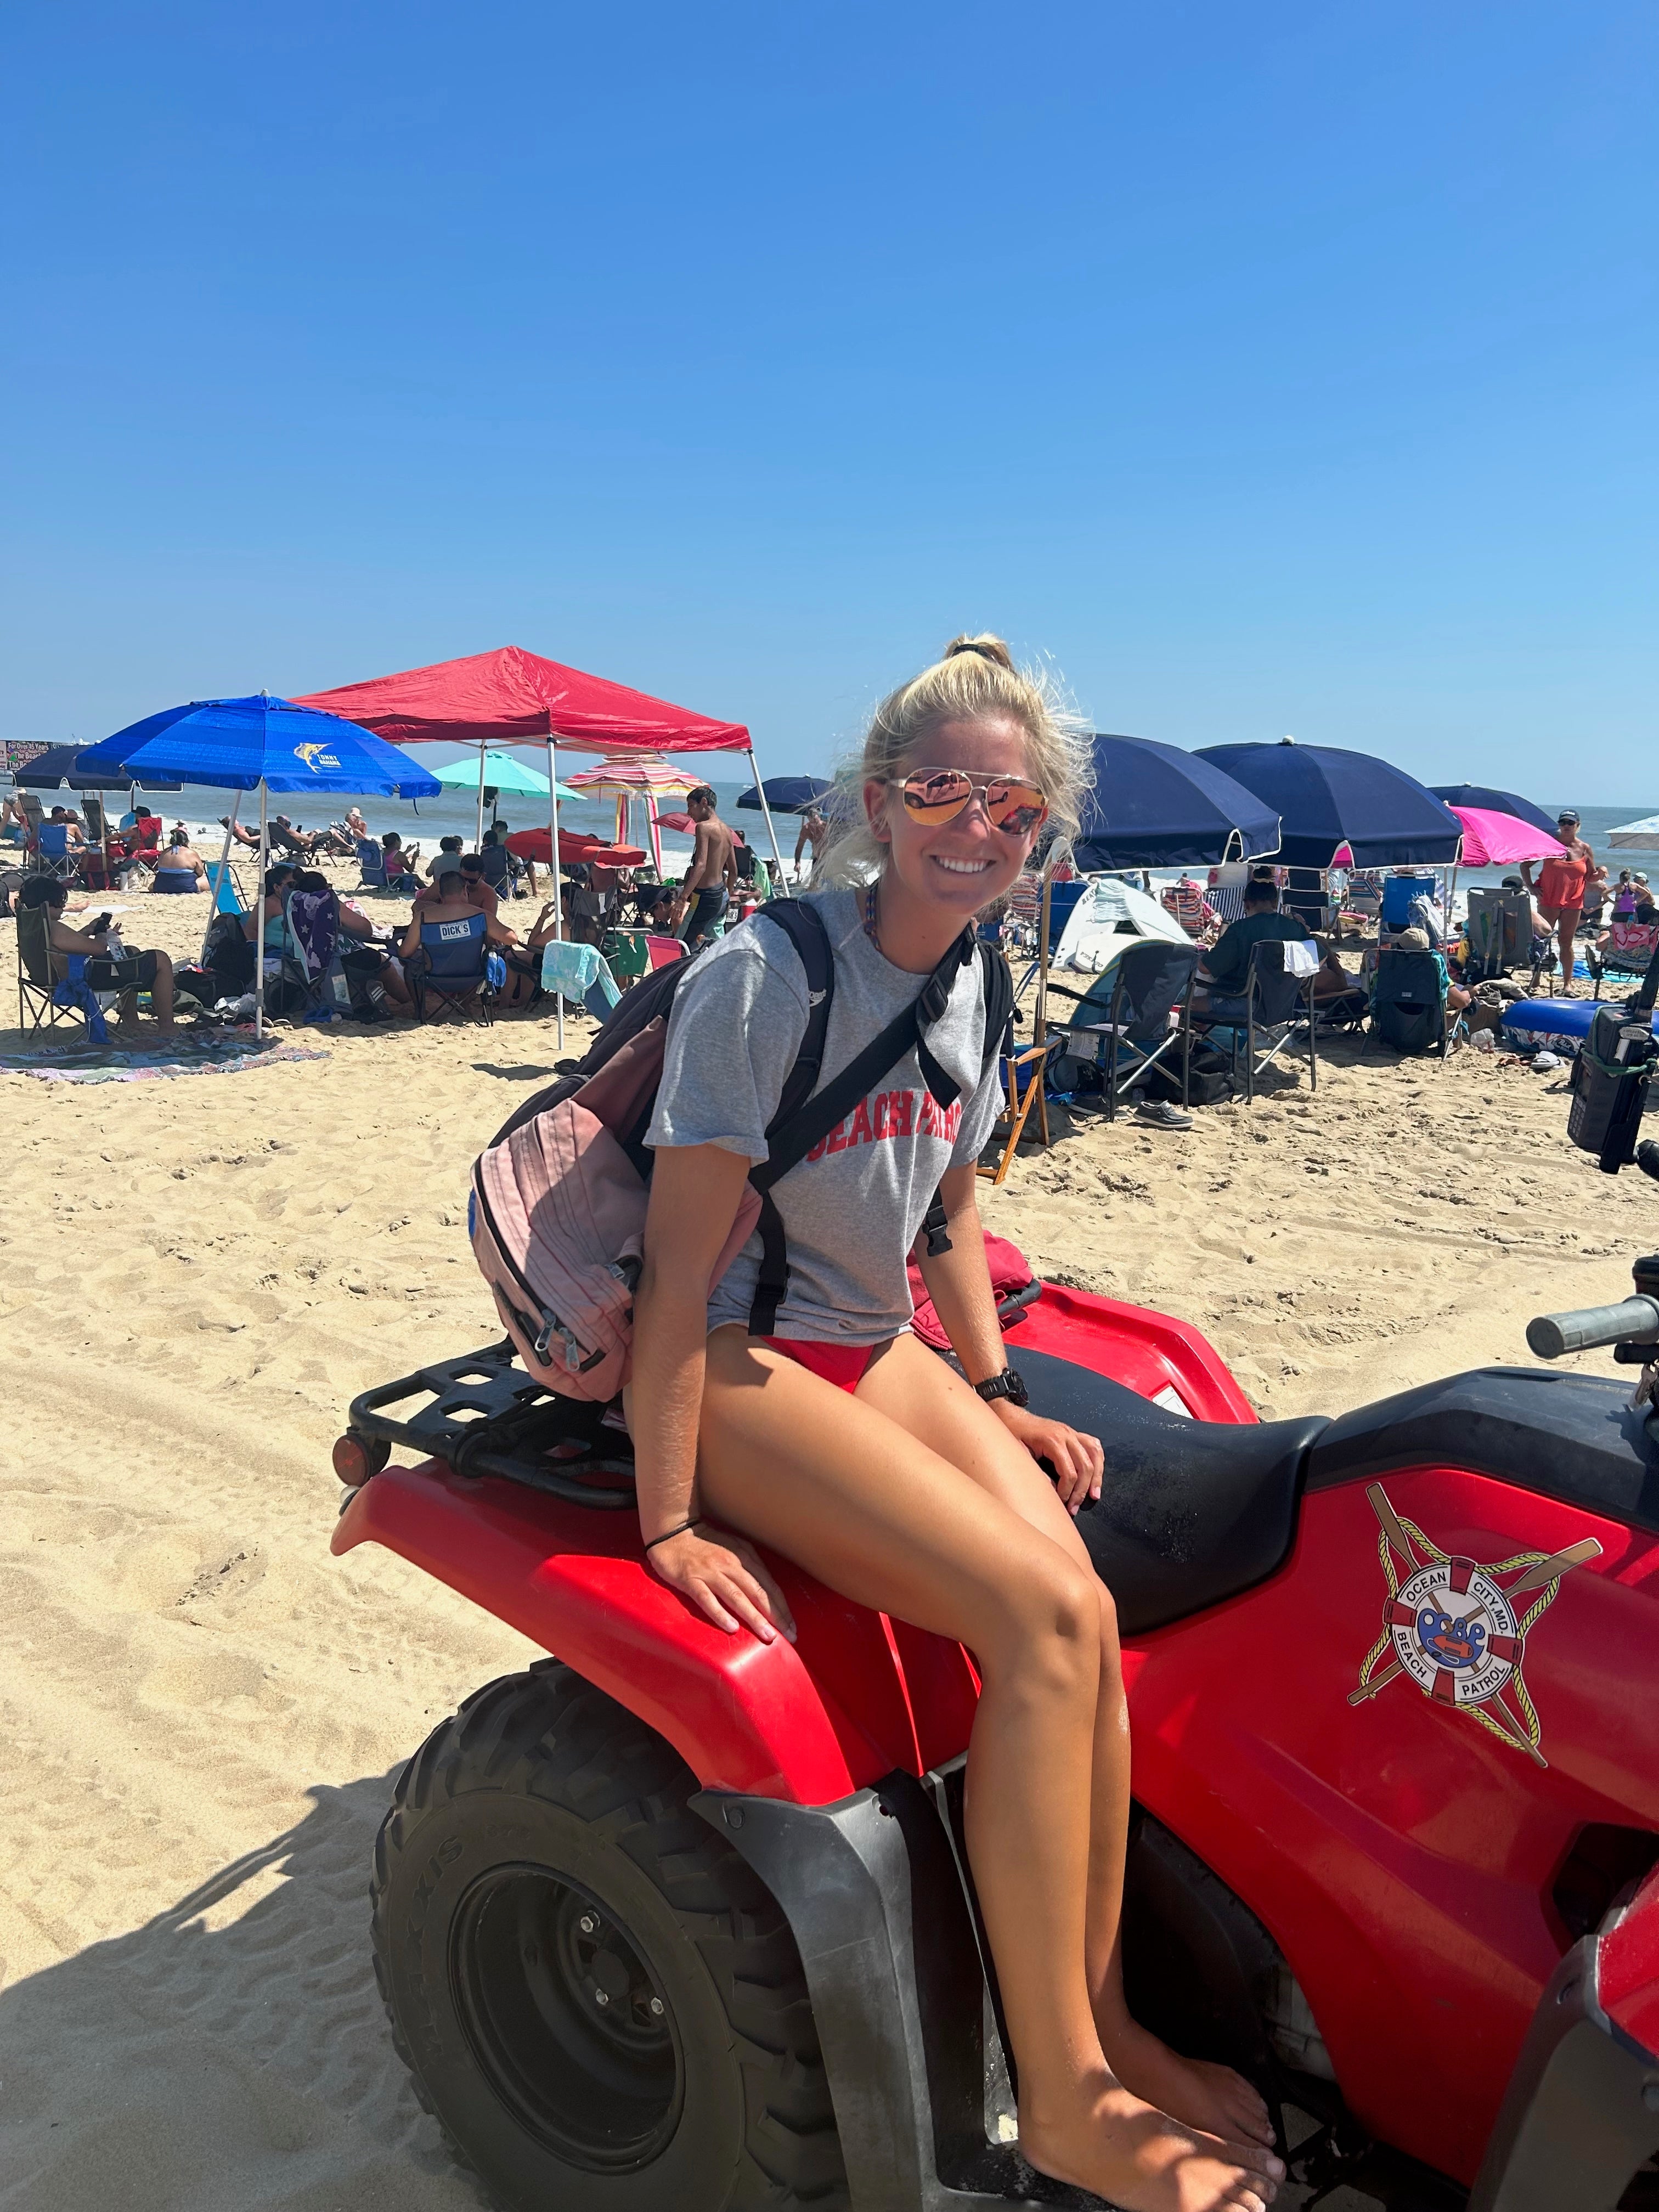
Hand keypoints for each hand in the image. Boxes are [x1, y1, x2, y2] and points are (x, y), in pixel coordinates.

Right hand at [645, 1523, 796, 1643]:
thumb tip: (768, 1591)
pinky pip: (707, 1599)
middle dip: (776, 1615)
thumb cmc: (705, 1543)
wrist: (672, 1532)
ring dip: (754, 1617)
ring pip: (737, 1597)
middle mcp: (730, 1564)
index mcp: (744, 1557)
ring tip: (768, 1636)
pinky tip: (732, 1628)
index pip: (768, 1585)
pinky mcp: (690, 1579)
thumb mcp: (733, 1549)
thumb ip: (749, 1567)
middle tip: (789, 1636)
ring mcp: (710, 1572)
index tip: (792, 1626)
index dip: (782, 1606)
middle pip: (758, 1592)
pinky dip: (720, 1613)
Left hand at [991, 1402, 1103, 1513]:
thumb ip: (1036, 1473)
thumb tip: (1052, 1490)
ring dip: (1096, 1477)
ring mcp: (1072, 1432)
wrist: (1012, 1417)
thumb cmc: (1013, 1433)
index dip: (1067, 1491)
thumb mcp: (1019, 1454)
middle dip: (1081, 1491)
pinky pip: (1093, 1445)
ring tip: (1093, 1495)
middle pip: (1085, 1466)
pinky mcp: (1073, 1433)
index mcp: (1052, 1440)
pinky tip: (1097, 1474)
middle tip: (1073, 1507)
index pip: (1069, 1472)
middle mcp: (1066, 1435)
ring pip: (1094, 1455)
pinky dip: (1098, 1460)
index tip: (1061, 1503)